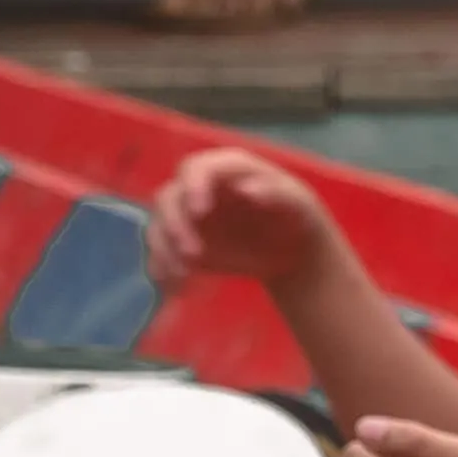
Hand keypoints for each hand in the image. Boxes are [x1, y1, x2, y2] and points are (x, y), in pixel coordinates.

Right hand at [146, 143, 352, 305]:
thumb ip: (277, 193)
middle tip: (193, 254)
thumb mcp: (299, 205)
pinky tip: (179, 288)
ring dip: (164, 251)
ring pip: (158, 226)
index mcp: (226, 169)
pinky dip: (164, 270)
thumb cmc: (296, 218)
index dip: (193, 186)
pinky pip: (161, 254)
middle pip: (169, 197)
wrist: (291, 250)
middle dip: (175, 225)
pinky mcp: (181, 241)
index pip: (197, 168)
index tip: (199, 211)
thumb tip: (246, 189)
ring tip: (184, 276)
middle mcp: (199, 187)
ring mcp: (186, 214)